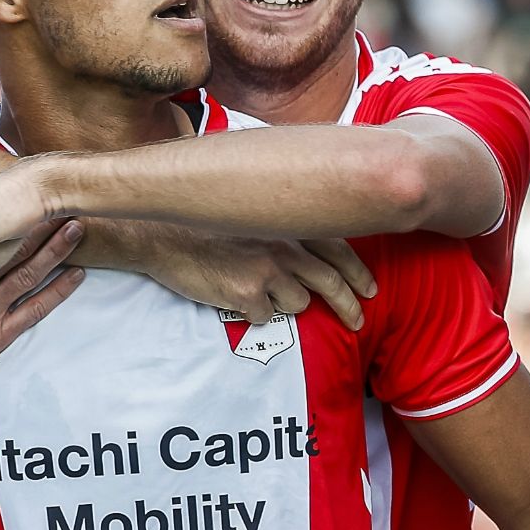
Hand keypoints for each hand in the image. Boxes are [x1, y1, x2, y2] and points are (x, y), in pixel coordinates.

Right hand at [0, 211, 84, 376]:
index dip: (15, 218)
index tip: (35, 196)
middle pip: (15, 251)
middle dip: (42, 227)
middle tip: (66, 205)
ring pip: (28, 274)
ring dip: (55, 251)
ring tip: (77, 230)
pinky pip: (33, 310)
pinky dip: (57, 291)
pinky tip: (77, 275)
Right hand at [138, 228, 375, 329]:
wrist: (159, 232)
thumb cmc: (199, 220)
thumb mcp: (248, 209)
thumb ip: (279, 222)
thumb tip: (306, 245)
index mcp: (288, 221)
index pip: (339, 248)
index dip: (358, 272)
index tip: (369, 289)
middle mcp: (285, 244)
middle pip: (331, 282)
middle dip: (350, 306)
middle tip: (357, 320)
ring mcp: (268, 271)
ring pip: (297, 302)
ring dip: (284, 302)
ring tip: (257, 289)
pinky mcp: (247, 295)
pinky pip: (263, 315)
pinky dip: (252, 311)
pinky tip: (233, 294)